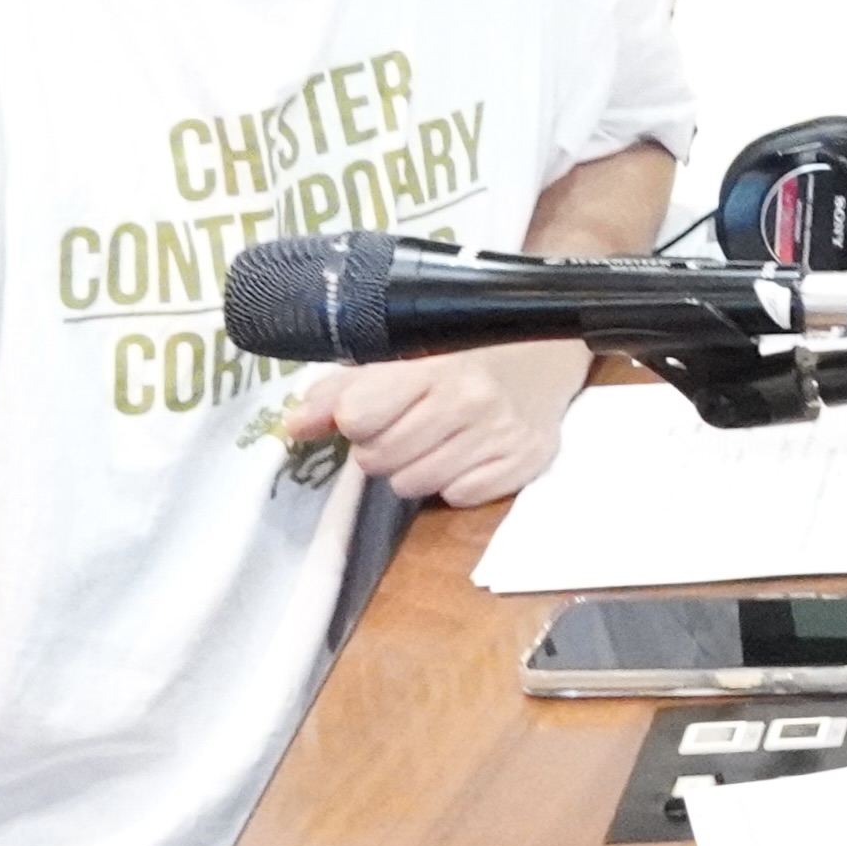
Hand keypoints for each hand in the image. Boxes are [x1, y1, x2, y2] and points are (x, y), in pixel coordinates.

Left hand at [285, 341, 580, 506]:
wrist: (553, 349)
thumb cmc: (469, 348)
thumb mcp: (406, 354)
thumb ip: (344, 388)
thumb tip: (293, 428)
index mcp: (435, 366)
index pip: (358, 416)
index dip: (354, 420)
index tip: (369, 411)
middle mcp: (471, 402)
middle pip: (379, 458)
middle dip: (381, 447)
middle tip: (406, 426)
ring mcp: (501, 436)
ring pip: (414, 485)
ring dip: (414, 468)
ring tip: (436, 440)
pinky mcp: (526, 463)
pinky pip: (458, 497)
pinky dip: (455, 481)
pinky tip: (468, 453)